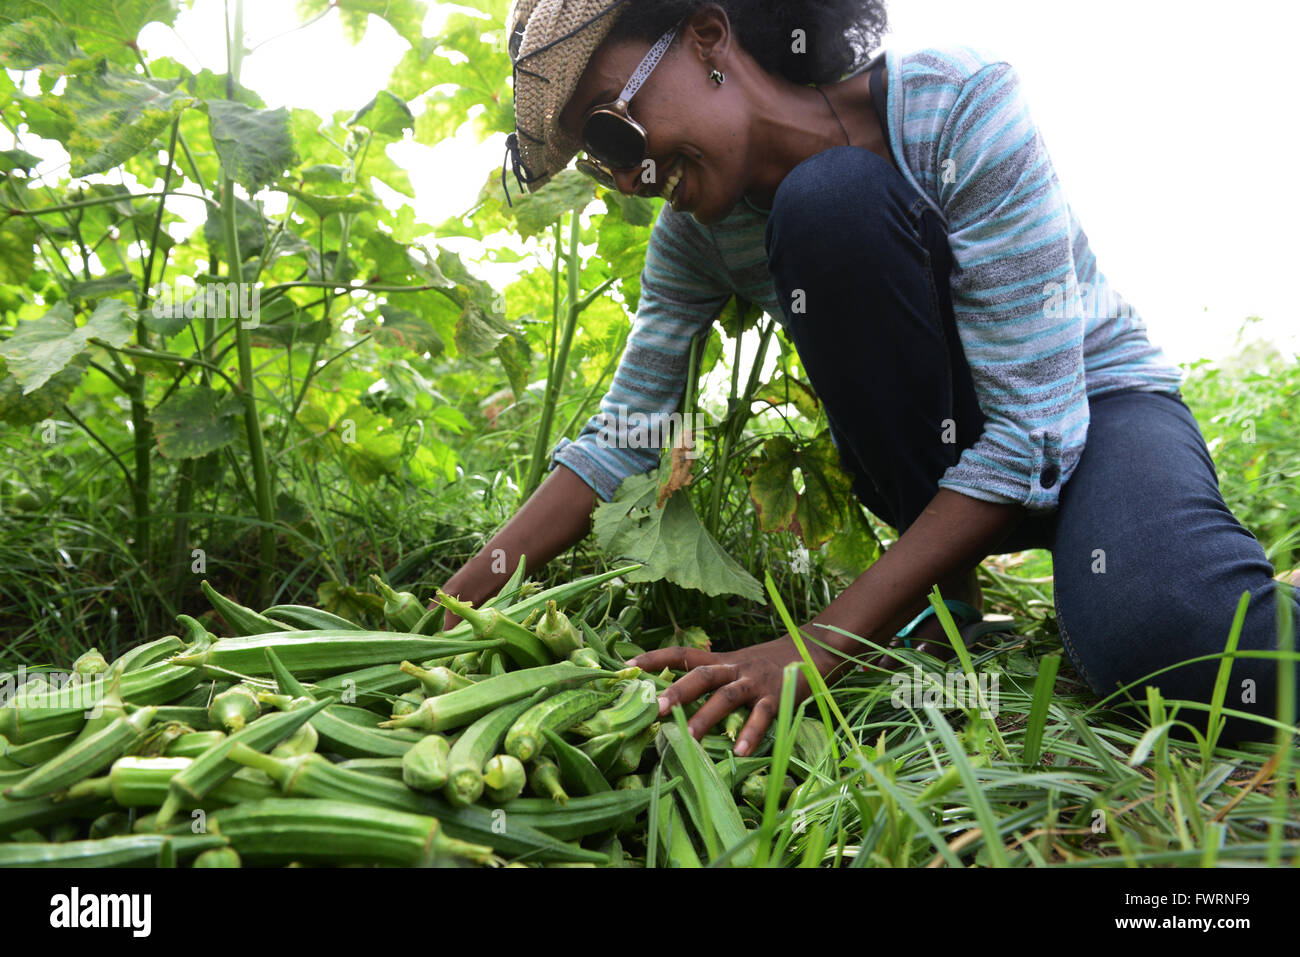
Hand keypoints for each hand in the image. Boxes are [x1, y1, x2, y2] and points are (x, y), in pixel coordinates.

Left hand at [626, 631, 838, 756]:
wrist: (814, 649)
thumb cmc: (769, 664)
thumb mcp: (738, 664)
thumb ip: (714, 677)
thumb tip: (676, 696)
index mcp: (722, 660)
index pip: (682, 654)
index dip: (654, 658)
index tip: (625, 666)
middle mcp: (735, 668)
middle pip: (701, 675)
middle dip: (676, 691)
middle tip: (652, 709)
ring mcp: (756, 682)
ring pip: (727, 696)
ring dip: (706, 716)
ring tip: (687, 737)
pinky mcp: (778, 696)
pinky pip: (762, 715)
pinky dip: (750, 733)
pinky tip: (739, 751)